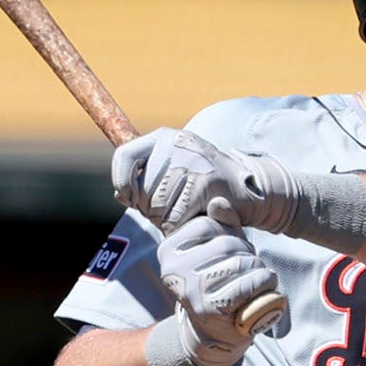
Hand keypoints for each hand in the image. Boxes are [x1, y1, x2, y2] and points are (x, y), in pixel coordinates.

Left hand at [115, 128, 301, 234]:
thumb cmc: (201, 185)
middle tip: (172, 208)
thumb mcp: (171, 172)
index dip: (120, 181)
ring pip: (156, 208)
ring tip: (186, 212)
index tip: (129, 198)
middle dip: (150, 210)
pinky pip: (174, 218)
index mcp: (163, 137)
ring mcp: (191, 161)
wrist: (244, 189)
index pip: (125, 156)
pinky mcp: (204, 183)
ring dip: (166, 220)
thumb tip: (121, 194)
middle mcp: (175, 143)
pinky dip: (180, 227)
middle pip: (140, 190)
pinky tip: (194, 219)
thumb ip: (143, 180)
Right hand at [158, 205, 282, 355]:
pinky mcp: (210, 309)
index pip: (208, 224)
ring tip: (254, 282)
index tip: (234, 253)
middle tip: (248, 270)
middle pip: (227, 243)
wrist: (214, 333)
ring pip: (242, 262)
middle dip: (248, 254)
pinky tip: (261, 292)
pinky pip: (249, 284)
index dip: (231, 234)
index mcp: (169, 249)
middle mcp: (173, 269)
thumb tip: (219, 203)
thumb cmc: (219, 283)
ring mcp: (190, 290)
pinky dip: (264, 285)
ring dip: (259, 270)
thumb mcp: (218, 249)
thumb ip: (220, 224)